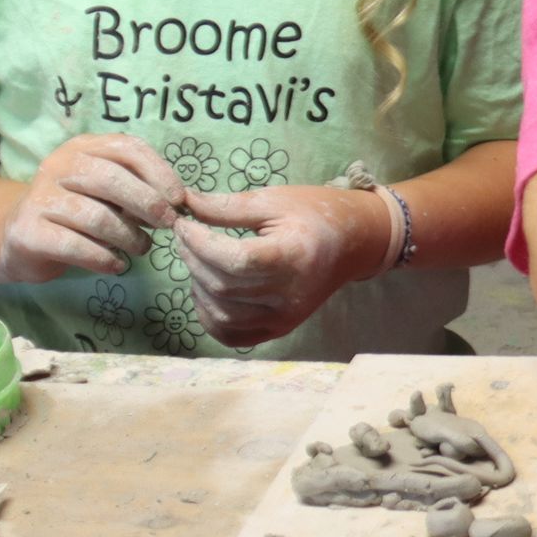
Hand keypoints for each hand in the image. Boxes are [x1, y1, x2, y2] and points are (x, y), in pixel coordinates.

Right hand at [0, 134, 183, 281]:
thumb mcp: (106, 192)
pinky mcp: (29, 232)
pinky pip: (76, 246)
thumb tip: (177, 203)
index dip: (159, 172)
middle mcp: (58, 166)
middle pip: (111, 180)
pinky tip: (116, 265)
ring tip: (141, 248)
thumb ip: (137, 190)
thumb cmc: (75, 211)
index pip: (127, 148)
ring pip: (97, 217)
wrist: (18, 236)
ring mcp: (40, 198)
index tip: (179, 199)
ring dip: (129, 237)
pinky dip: (104, 258)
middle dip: (148, 204)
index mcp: (82, 148)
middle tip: (167, 225)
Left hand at [171, 184, 394, 348]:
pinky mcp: (281, 328)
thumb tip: (185, 204)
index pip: (235, 260)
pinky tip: (205, 292)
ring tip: (195, 260)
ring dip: (197, 287)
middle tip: (185, 237)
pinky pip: (234, 336)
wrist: (354, 243)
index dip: (199, 243)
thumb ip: (228, 207)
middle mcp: (291, 294)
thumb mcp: (274, 200)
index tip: (183, 224)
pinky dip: (210, 318)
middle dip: (193, 259)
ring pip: (223, 314)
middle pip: (224, 286)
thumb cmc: (315, 214)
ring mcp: (286, 317)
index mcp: (294, 255)